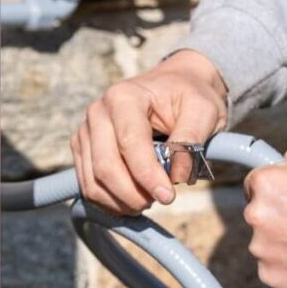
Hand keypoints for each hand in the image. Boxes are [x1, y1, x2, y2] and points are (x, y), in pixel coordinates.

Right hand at [71, 51, 227, 213]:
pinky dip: (110, 201)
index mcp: (124, 97)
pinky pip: (88, 185)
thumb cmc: (188, 97)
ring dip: (122, 202)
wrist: (173, 86)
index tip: (168, 196)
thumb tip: (176, 176)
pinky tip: (134, 201)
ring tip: (150, 200)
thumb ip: (191, 139)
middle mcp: (98, 111)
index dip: (147, 175)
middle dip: (133, 194)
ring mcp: (86, 131)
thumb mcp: (203, 110)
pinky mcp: (83, 148)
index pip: (129, 144)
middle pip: (105, 166)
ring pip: (93, 181)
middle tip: (161, 200)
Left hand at [243, 146, 286, 287]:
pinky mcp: (271, 278)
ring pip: (269, 242)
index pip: (255, 183)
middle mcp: (258, 216)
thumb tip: (286, 160)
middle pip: (261, 213)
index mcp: (269, 184)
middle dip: (282, 216)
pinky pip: (277, 268)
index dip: (278, 188)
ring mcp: (263, 250)